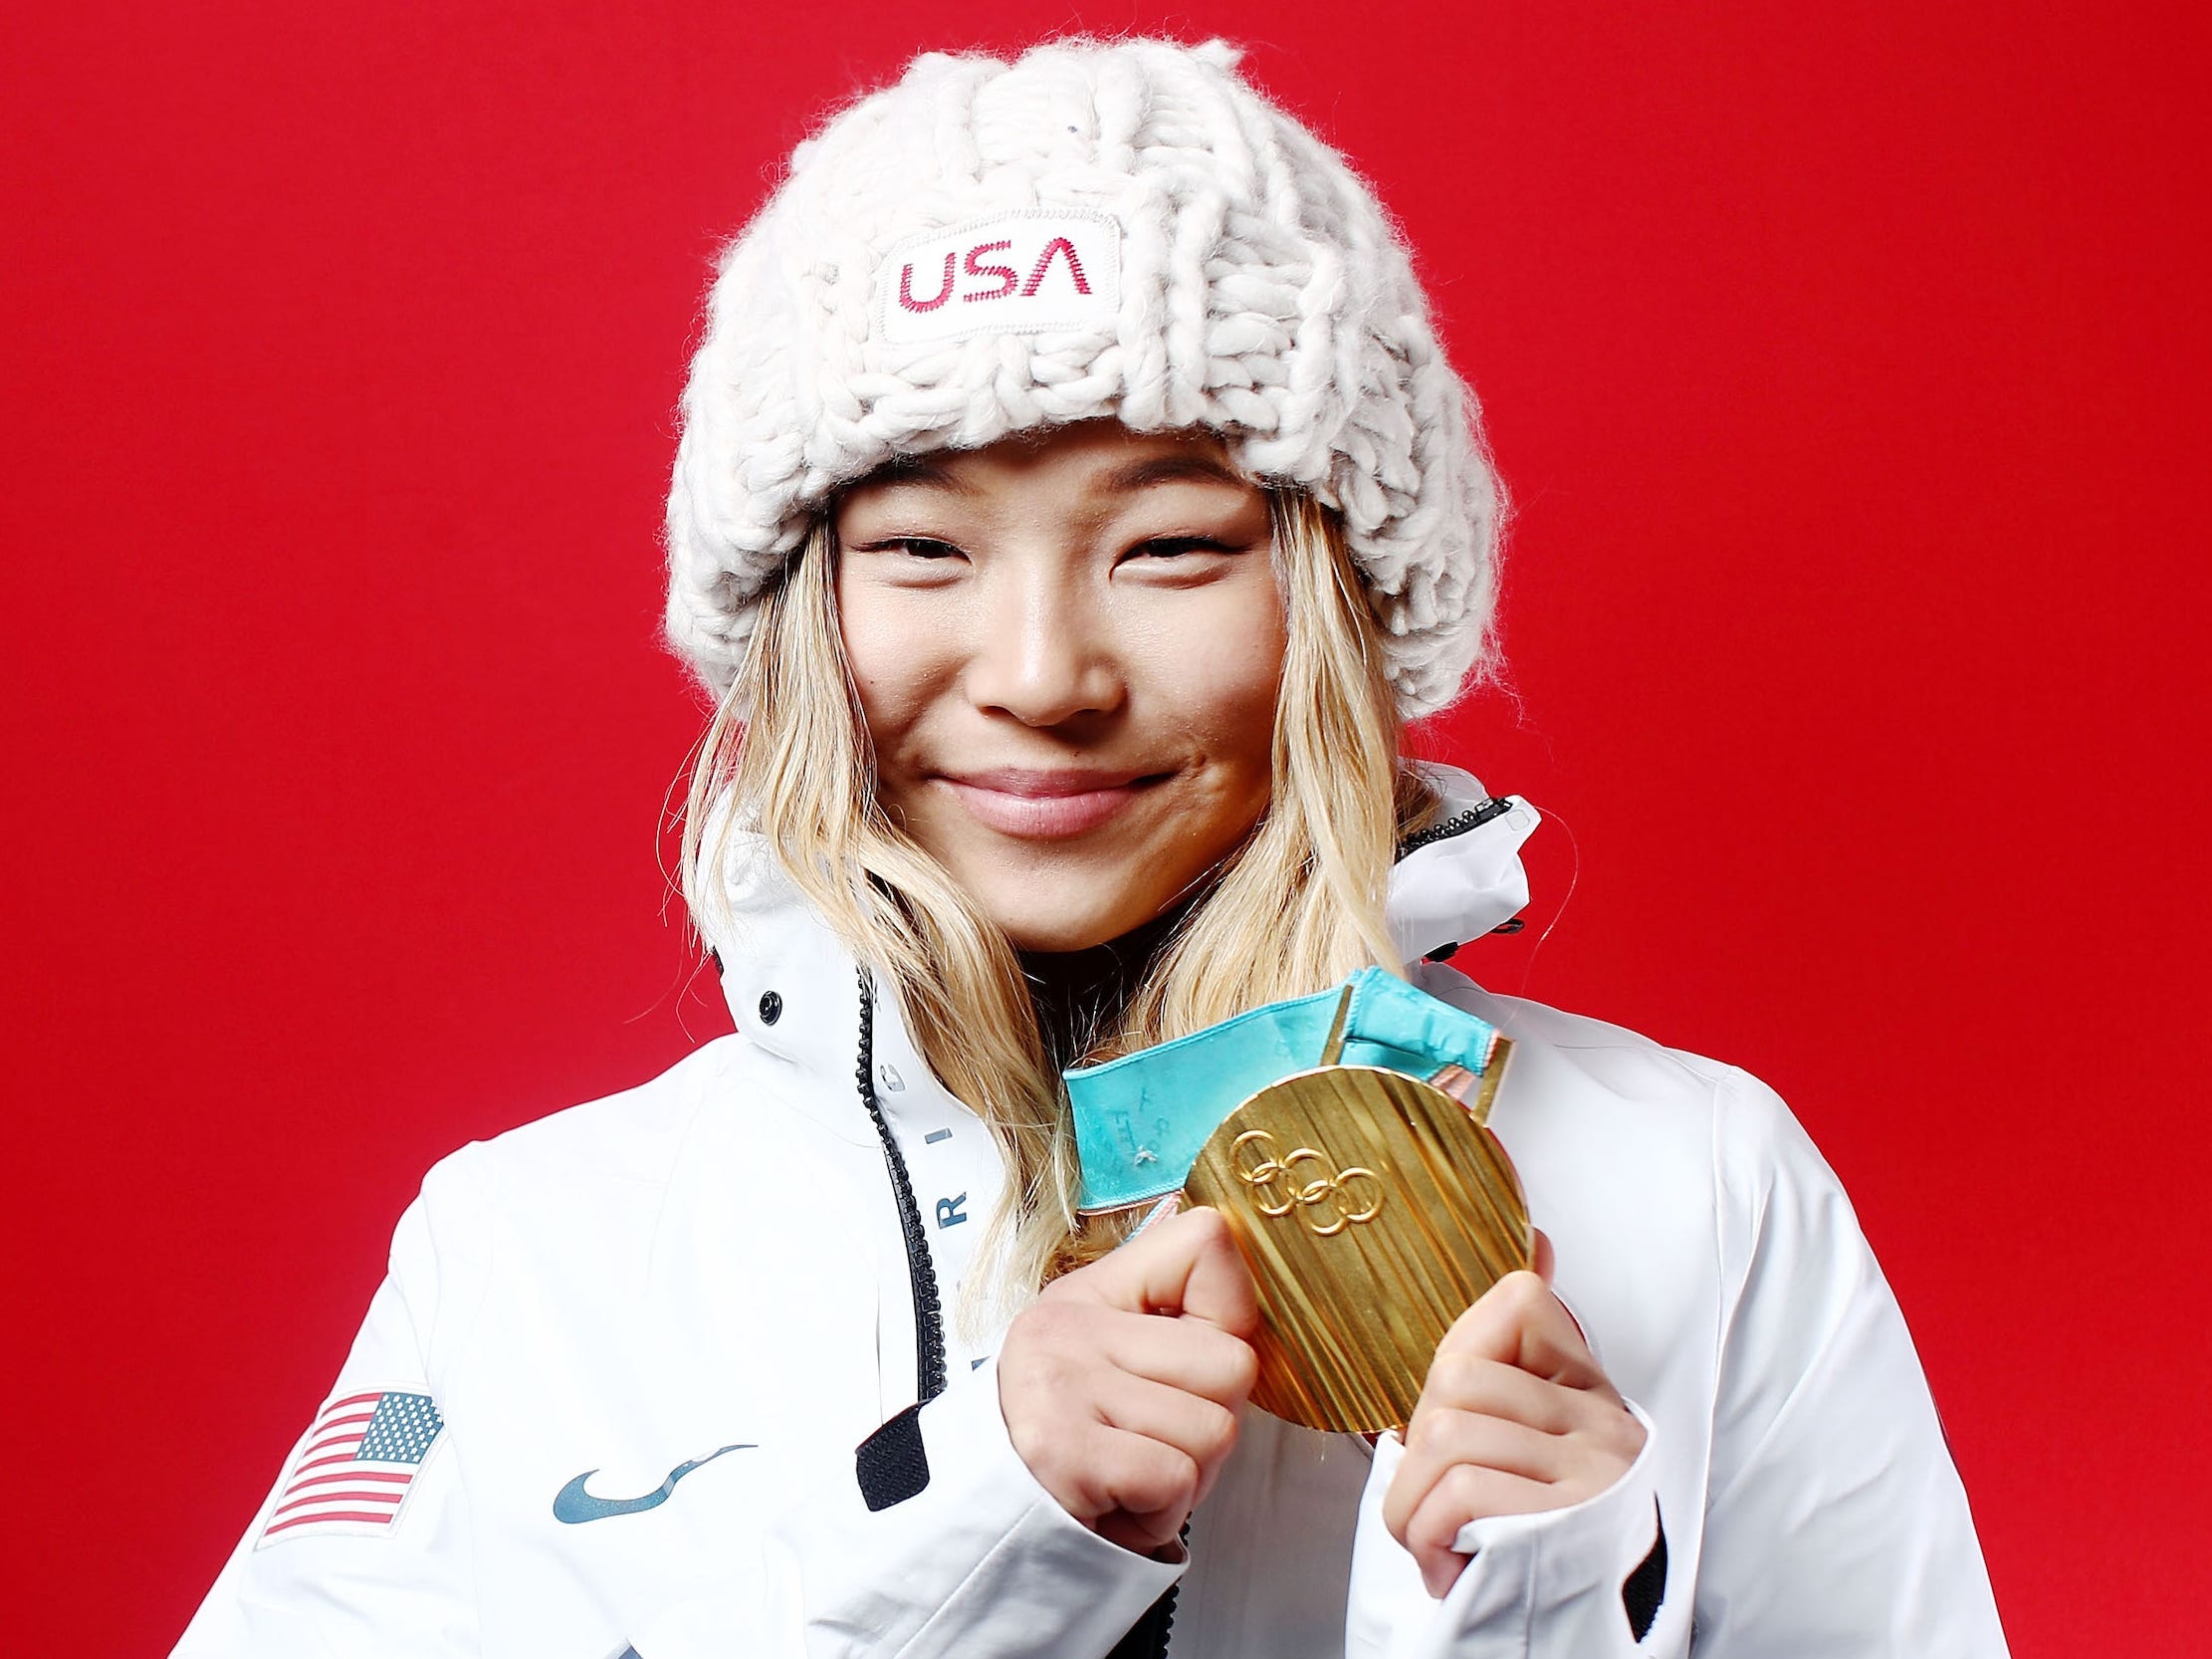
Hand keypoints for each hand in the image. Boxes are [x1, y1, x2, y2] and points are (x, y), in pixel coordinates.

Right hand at [997, 1204, 1260, 1553]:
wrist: (987, 1521)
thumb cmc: (1074, 1435)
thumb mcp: (1109, 1346)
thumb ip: (1169, 1299)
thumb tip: (1210, 1223)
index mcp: (1093, 1291)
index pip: (1206, 1243)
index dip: (1229, 1312)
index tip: (1191, 1358)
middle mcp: (1070, 1329)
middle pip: (1234, 1363)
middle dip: (1212, 1418)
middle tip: (1156, 1439)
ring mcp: (1064, 1388)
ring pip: (1215, 1430)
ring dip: (1188, 1475)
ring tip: (1133, 1473)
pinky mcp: (1065, 1455)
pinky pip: (1176, 1479)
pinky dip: (1161, 1512)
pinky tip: (1119, 1502)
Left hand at [1382, 1235, 1646, 1596]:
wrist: (1597, 1643)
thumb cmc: (1551, 1543)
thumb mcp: (1549, 1444)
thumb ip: (1522, 1365)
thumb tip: (1540, 1238)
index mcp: (1593, 1395)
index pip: (1517, 1303)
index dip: (1458, 1353)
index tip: (1451, 1418)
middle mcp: (1605, 1426)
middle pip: (1456, 1379)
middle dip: (1415, 1449)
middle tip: (1432, 1504)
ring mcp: (1592, 1475)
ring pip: (1445, 1433)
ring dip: (1411, 1503)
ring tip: (1436, 1542)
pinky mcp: (1567, 1530)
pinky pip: (1458, 1492)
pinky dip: (1430, 1534)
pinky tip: (1451, 1565)